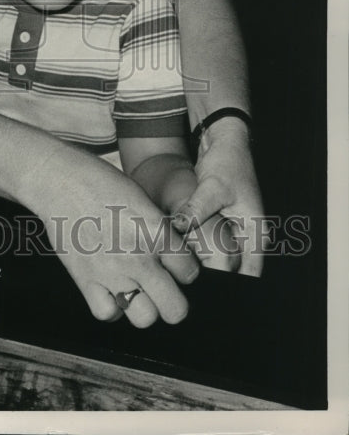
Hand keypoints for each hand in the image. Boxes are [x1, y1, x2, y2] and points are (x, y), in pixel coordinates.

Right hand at [27, 149, 199, 327]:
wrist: (59, 181)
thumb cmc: (99, 182)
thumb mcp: (141, 199)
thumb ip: (159, 231)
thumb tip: (172, 254)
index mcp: (156, 233)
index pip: (190, 274)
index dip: (185, 271)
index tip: (176, 267)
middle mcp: (138, 258)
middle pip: (175, 310)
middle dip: (173, 302)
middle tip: (163, 289)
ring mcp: (111, 273)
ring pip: (144, 318)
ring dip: (143, 306)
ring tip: (136, 290)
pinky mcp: (85, 280)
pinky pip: (107, 313)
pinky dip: (111, 307)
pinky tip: (110, 290)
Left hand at [172, 121, 263, 275]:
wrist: (225, 143)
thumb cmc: (228, 163)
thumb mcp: (212, 186)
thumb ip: (197, 209)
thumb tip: (180, 228)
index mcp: (255, 234)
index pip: (249, 276)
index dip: (230, 288)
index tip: (207, 293)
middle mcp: (248, 237)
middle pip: (234, 271)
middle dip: (214, 279)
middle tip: (187, 282)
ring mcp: (234, 231)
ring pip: (220, 259)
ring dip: (204, 264)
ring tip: (181, 270)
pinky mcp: (220, 223)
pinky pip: (211, 245)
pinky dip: (198, 249)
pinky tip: (180, 251)